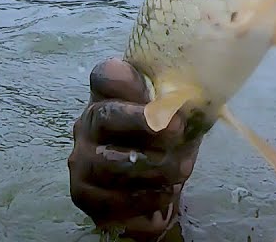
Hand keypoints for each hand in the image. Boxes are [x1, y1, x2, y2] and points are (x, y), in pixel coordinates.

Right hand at [68, 58, 201, 239]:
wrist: (152, 189)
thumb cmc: (163, 144)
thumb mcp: (174, 119)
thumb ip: (177, 107)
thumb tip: (192, 101)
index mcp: (109, 98)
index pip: (105, 76)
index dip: (123, 78)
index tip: (152, 87)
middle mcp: (88, 126)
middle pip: (104, 117)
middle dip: (142, 123)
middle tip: (176, 129)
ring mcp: (83, 161)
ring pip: (109, 164)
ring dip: (152, 167)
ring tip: (180, 169)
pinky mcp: (86, 196)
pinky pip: (113, 199)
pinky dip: (146, 197)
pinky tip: (167, 192)